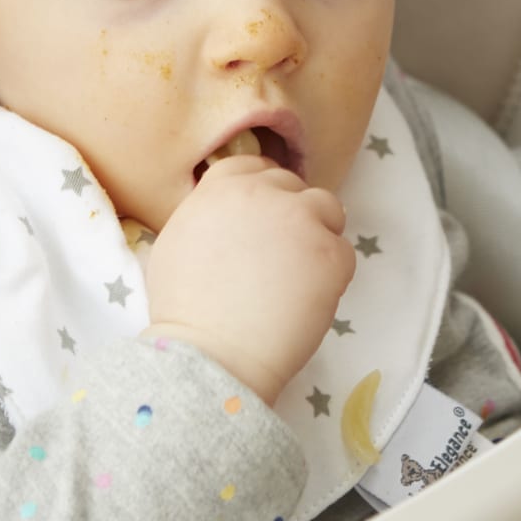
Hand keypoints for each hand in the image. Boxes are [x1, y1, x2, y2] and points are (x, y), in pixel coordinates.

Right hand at [142, 155, 353, 404]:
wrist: (212, 353)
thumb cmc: (186, 312)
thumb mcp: (175, 244)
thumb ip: (206, 216)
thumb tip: (226, 217)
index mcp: (221, 188)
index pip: (254, 167)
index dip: (263, 192)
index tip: (265, 218)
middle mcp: (262, 193)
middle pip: (293, 186)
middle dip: (291, 215)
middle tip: (282, 256)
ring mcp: (301, 220)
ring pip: (328, 210)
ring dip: (318, 235)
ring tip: (300, 276)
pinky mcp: (331, 253)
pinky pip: (344, 253)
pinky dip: (332, 275)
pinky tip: (307, 301)